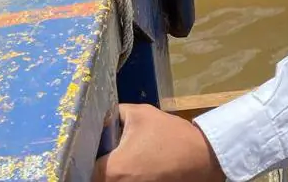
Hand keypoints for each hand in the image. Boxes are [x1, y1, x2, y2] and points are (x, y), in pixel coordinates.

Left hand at [92, 104, 225, 181]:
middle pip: (95, 175)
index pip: (84, 164)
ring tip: (129, 155)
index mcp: (110, 170)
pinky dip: (127, 176)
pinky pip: (125, 181)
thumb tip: (102, 115)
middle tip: (111, 149)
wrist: (203, 157)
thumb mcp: (143, 114)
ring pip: (108, 180)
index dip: (89, 152)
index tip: (96, 144)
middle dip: (102, 161)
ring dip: (113, 172)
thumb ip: (117, 112)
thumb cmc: (172, 136)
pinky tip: (139, 165)